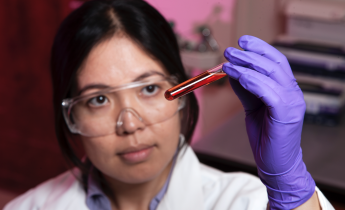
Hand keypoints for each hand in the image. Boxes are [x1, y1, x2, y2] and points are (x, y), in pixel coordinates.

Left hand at [223, 35, 314, 209]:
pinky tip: (238, 76)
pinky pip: (269, 92)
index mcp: (287, 89)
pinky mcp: (286, 115)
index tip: (242, 41)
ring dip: (247, 65)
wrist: (276, 164)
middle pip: (273, 64)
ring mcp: (292, 103)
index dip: (260, 48)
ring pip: (271, 75)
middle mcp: (293, 93)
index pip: (276, 61)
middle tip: (230, 50)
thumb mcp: (252, 107)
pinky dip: (252, 82)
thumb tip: (232, 71)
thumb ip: (245, 89)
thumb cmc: (266, 136)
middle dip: (250, 54)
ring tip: (228, 61)